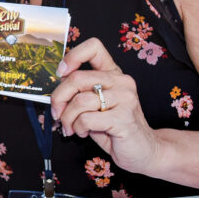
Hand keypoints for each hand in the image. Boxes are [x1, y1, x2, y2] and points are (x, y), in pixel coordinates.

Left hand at [50, 37, 160, 174]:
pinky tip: (83, 133)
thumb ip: (79, 93)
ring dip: (68, 118)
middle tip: (57, 113)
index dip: (72, 56)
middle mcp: (121, 82)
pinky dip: (78, 128)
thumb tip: (55, 88)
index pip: (94, 47)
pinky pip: (86, 118)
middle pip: (77, 78)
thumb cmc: (114, 128)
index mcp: (113, 74)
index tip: (61, 73)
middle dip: (59, 98)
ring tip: (71, 127)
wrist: (143, 151)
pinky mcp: (124, 118)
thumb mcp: (94, 106)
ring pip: (79, 101)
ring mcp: (125, 98)